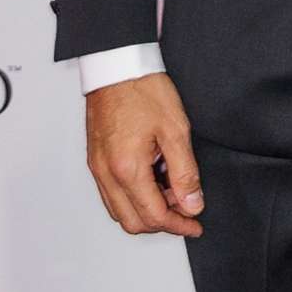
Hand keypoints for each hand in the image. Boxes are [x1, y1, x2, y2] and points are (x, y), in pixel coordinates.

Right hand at [85, 72, 203, 237]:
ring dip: (147, 211)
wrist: (116, 66)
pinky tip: (153, 182)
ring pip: (119, 211)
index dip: (179, 225)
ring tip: (172, 193)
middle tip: (186, 210)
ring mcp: (97, 168)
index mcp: (127, 168)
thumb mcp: (176, 131)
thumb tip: (192, 204)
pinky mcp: (95, 160)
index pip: (154, 215)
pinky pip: (111, 195)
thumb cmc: (143, 90)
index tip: (195, 224)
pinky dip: (133, 198)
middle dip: (162, 223)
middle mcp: (106, 173)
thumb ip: (185, 173)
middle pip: (133, 222)